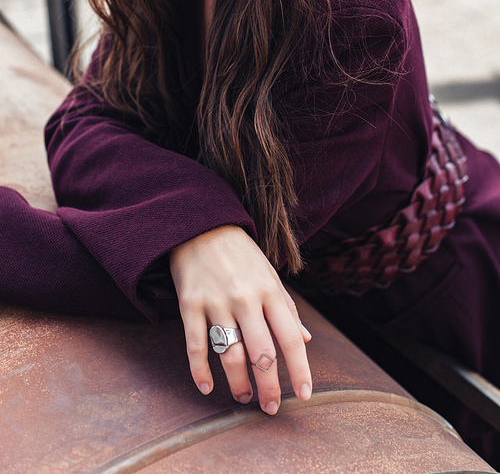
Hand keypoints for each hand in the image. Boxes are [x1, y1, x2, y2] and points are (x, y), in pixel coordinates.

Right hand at [169, 225, 311, 414]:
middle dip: (269, 387)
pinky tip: (206, 387)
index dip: (300, 370)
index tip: (305, 395)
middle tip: (271, 407)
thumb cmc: (240, 253)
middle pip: (262, 353)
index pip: (290, 338)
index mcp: (269, 290)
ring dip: (238, 383)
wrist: (200, 225)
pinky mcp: (190, 303)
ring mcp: (216, 301)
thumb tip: (305, 339)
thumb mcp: (269, 274)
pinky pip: (195, 345)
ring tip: (243, 398)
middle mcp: (245, 297)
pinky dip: (200, 370)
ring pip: (231, 354)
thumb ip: (287, 307)